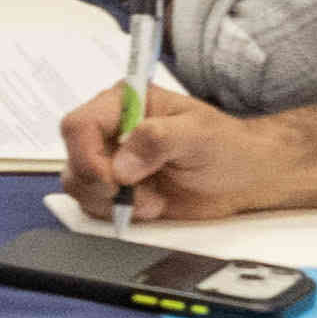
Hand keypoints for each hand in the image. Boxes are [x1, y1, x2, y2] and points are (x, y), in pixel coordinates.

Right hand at [57, 79, 300, 224]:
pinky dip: (117, 214)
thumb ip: (159, 139)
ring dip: (110, 202)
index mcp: (124, 103)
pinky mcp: (115, 190)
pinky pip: (92, 206)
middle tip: (136, 192)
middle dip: (101, 184)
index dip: (87, 155)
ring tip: (150, 200)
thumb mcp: (199, 134)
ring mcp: (110, 161)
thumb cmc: (226, 146)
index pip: (79, 125)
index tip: (113, 179)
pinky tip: (149, 207)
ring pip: (78, 185)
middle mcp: (111, 130)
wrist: (243, 178)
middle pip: (73, 158)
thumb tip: (122, 164)